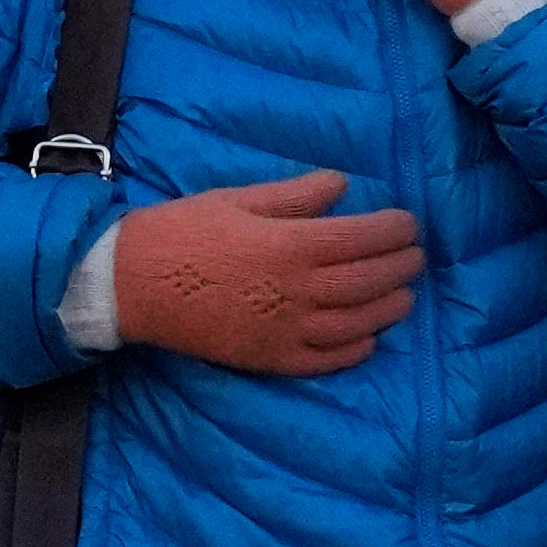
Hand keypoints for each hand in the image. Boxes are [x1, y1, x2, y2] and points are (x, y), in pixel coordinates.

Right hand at [107, 169, 425, 375]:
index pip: (362, 238)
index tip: (409, 223)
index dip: (393, 230)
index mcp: (291, 246)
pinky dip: (354, 350)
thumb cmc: (183, 231)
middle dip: (400, 267)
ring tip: (405, 295)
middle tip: (416, 256)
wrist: (130, 283)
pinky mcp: (269, 359)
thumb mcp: (239, 199)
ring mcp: (285, 330)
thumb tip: (342, 186)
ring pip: (356, 324)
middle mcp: (297, 292)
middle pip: (367, 281)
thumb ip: (296, 195)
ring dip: (388, 309)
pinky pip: (324, 360)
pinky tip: (369, 339)